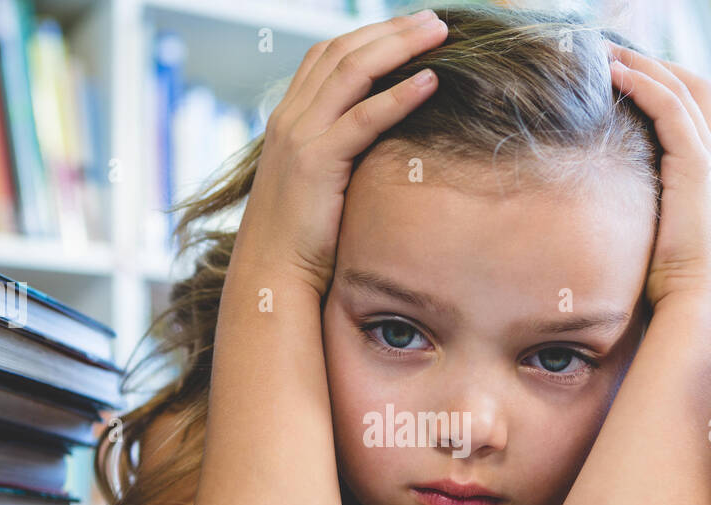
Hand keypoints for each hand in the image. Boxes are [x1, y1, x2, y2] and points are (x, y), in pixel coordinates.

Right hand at [230, 10, 447, 298]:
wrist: (270, 274)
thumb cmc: (301, 239)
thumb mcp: (319, 184)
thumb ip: (339, 153)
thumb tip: (380, 145)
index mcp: (289, 119)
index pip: (329, 55)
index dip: (370, 35)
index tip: (411, 27)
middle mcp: (290, 118)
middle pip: (344, 51)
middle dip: (392, 30)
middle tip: (436, 18)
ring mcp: (300, 136)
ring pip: (353, 71)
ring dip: (400, 46)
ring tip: (440, 33)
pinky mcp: (316, 162)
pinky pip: (363, 118)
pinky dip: (399, 96)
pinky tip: (431, 81)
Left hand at [607, 44, 710, 336]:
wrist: (697, 310)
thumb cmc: (673, 291)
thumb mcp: (657, 245)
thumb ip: (644, 221)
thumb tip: (606, 224)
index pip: (696, 113)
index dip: (664, 86)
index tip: (625, 75)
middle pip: (697, 89)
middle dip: (656, 63)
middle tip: (612, 52)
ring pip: (684, 90)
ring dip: (643, 65)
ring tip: (603, 53)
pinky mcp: (699, 169)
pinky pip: (671, 109)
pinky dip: (644, 84)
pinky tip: (614, 74)